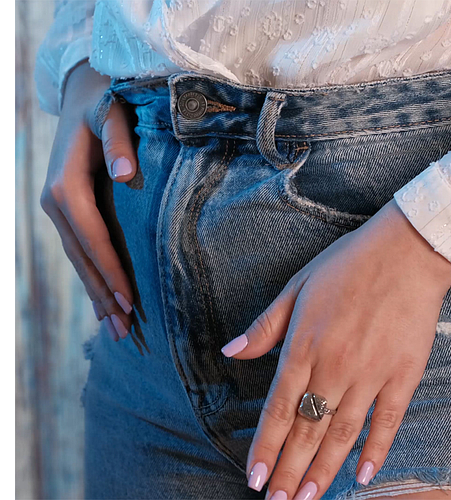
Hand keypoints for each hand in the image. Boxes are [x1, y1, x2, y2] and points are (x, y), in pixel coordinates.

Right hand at [40, 60, 138, 340]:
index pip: (93, 238)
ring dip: (96, 294)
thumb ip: (118, 140)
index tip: (131, 302)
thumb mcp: (111, 113)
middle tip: (125, 332)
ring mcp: (57, 210)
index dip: (110, 272)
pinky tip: (103, 298)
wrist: (82, 95)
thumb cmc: (105, 103)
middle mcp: (56, 202)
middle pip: (82, 259)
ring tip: (116, 328)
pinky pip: (79, 251)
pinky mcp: (66, 212)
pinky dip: (92, 276)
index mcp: (66, 185)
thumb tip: (125, 172)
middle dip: (103, 296)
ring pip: (78, 260)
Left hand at [221, 199, 450, 499]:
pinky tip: (363, 476)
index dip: (265, 446)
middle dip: (289, 470)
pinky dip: (375, 451)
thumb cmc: (345, 266)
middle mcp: (334, 366)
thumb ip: (264, 327)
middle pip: (307, 429)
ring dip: (324, 471)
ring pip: (342, 433)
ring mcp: (371, 373)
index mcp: (304, 344)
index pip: (279, 408)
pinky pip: (388, 422)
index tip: (254, 477)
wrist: (405, 252)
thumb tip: (229, 352)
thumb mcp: (296, 288)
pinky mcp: (403, 374)